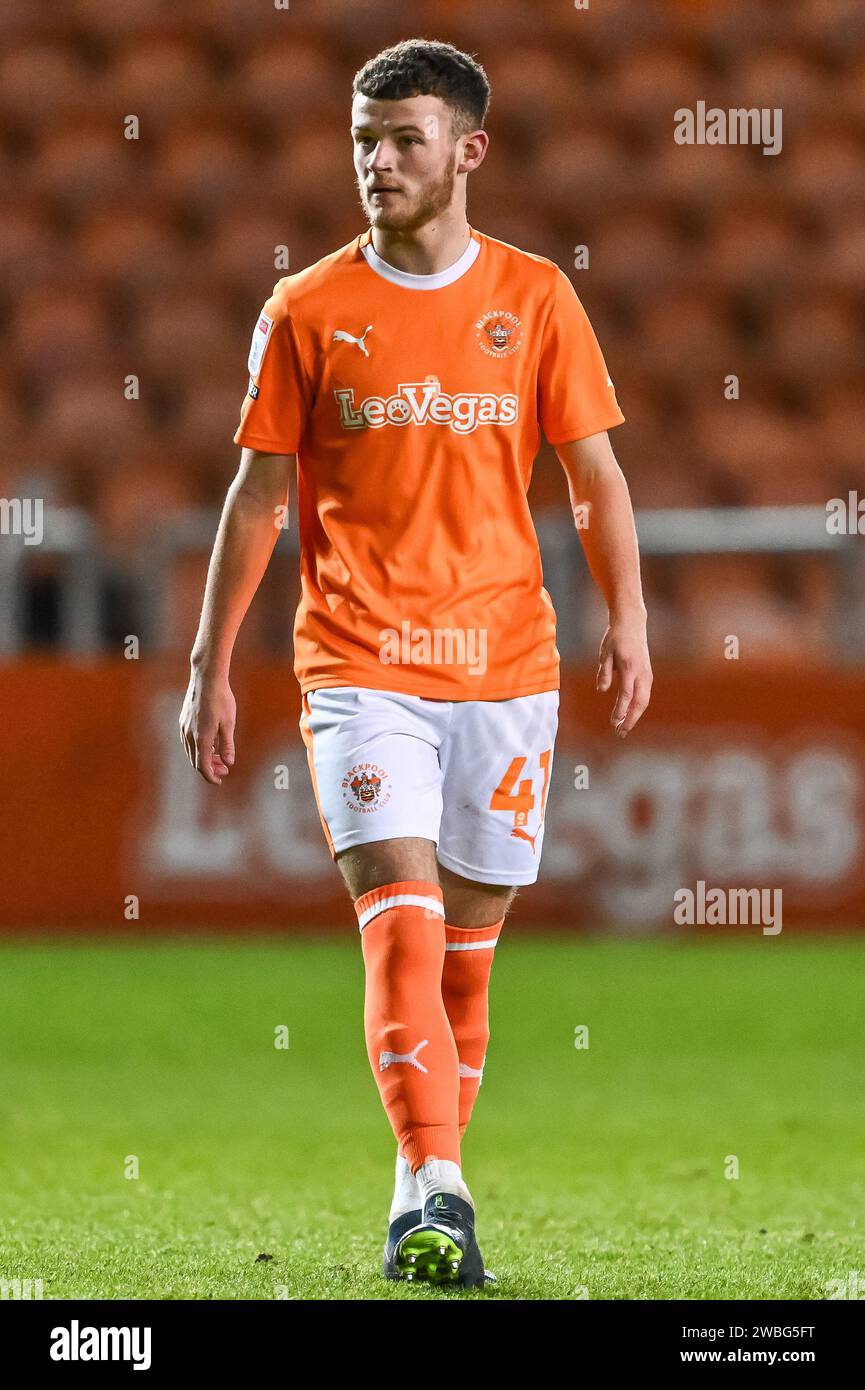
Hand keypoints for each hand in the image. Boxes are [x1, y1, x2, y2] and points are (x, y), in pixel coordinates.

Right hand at [179, 667, 236, 784]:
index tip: (219, 780)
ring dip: (203, 758)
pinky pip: (188, 741)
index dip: (211, 776)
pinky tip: (209, 743)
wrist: (206, 678)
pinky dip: (198, 747)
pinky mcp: (183, 720)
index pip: (202, 766)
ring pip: (191, 751)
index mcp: (202, 738)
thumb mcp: (229, 724)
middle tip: (224, 769)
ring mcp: (184, 727)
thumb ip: (227, 745)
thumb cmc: (221, 699)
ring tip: (218, 757)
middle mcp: (189, 735)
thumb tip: (229, 762)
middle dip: (209, 768)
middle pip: (196, 760)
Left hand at [596, 615, 652, 737]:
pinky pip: (644, 694)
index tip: (614, 722)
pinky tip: (629, 714)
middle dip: (631, 719)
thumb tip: (602, 690)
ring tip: (623, 727)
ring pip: (644, 700)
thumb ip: (604, 672)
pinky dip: (638, 707)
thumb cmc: (615, 638)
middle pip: (639, 702)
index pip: (626, 695)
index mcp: (629, 668)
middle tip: (620, 733)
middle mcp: (641, 673)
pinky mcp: (647, 674)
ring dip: (635, 715)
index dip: (620, 710)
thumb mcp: (604, 653)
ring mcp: (647, 674)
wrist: (632, 624)